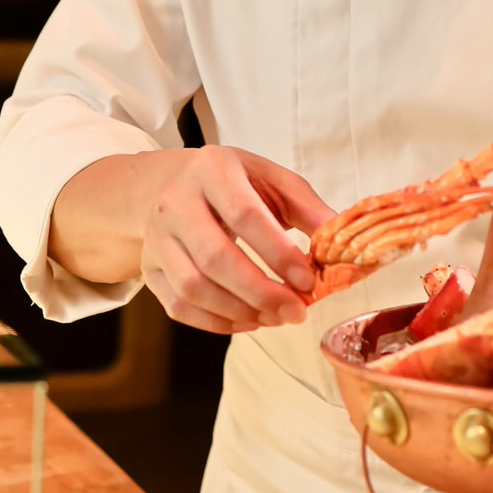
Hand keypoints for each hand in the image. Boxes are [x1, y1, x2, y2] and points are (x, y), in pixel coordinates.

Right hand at [138, 146, 334, 333]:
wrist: (169, 183)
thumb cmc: (230, 183)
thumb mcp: (270, 179)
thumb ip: (308, 208)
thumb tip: (342, 243)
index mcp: (211, 169)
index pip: (244, 215)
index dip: (278, 253)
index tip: (308, 280)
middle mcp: (176, 201)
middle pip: (214, 258)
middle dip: (260, 292)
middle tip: (295, 311)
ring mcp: (157, 237)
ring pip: (193, 287)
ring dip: (239, 311)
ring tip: (275, 317)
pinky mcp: (150, 267)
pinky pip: (178, 305)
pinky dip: (215, 322)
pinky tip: (247, 321)